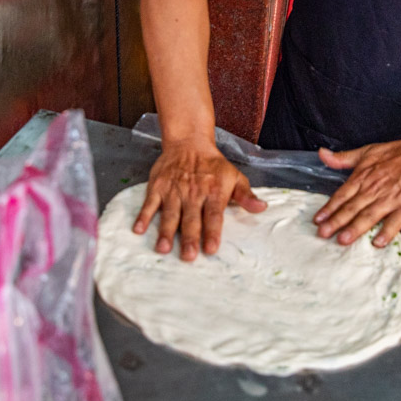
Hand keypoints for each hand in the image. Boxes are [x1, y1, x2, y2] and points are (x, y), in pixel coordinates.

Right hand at [132, 141, 266, 260]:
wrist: (189, 143)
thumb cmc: (213, 166)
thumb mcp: (234, 177)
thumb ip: (246, 196)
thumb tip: (262, 208)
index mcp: (213, 192)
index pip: (213, 215)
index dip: (212, 232)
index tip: (211, 249)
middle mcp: (193, 193)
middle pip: (191, 218)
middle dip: (190, 238)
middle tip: (188, 256)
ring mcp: (173, 190)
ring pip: (170, 213)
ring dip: (166, 231)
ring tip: (163, 248)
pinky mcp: (158, 187)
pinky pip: (150, 203)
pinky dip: (144, 216)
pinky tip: (139, 229)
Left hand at [313, 139, 400, 246]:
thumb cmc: (399, 153)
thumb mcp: (367, 151)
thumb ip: (343, 158)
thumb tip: (322, 154)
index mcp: (364, 177)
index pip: (342, 195)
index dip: (329, 208)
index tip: (318, 220)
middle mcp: (374, 189)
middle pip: (352, 207)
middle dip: (336, 222)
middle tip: (323, 234)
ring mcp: (391, 198)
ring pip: (369, 215)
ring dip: (355, 228)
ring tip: (343, 240)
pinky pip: (395, 221)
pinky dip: (386, 232)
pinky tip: (378, 242)